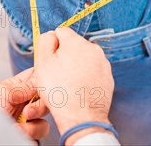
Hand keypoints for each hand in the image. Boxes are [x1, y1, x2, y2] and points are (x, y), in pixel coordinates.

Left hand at [0, 68, 49, 140]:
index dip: (42, 77)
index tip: (46, 81)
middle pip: (44, 97)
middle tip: (28, 110)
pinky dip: (31, 132)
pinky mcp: (26, 134)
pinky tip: (17, 132)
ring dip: (36, 118)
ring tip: (20, 124)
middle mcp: (20, 102)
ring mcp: (23, 119)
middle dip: (41, 103)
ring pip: (44, 115)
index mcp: (13, 87)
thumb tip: (40, 80)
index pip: (34, 77)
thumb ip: (24, 85)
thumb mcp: (2, 92)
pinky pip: (40, 131)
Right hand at [34, 28, 114, 144]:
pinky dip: (86, 78)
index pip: (61, 32)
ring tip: (68, 85)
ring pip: (84, 59)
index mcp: (77, 42)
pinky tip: (79, 90)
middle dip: (65, 56)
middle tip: (57, 75)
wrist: (81, 117)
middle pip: (74, 46)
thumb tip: (51, 35)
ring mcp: (103, 63)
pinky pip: (93, 72)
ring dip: (76, 67)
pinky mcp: (108, 77)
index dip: (52, 46)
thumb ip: (45, 41)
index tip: (50, 61)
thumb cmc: (60, 91)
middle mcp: (93, 49)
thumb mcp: (42, 62)